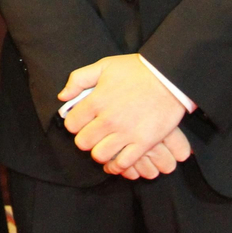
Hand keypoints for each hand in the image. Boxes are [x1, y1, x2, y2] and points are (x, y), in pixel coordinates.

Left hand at [58, 54, 186, 173]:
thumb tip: (62, 97)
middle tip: (92, 135)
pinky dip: (115, 166)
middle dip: (84, 139)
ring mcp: (126, 133)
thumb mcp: (104, 66)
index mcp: (96, 100)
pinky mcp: (143, 143)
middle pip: (83, 142)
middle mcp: (108, 119)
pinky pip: (122, 163)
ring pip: (100, 155)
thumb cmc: (135, 70)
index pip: (71, 123)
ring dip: (98, 153)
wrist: (169, 77)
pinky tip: (113, 162)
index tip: (81, 122)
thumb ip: (78, 79)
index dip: (74, 123)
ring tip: (102, 146)